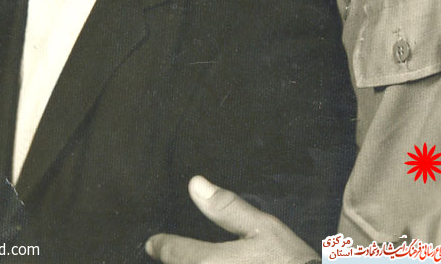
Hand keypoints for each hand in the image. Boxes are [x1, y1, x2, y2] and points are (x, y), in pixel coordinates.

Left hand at [145, 176, 319, 263]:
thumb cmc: (287, 262)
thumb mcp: (262, 227)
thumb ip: (226, 208)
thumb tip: (196, 185)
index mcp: (209, 263)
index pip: (175, 252)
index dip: (162, 245)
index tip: (153, 243)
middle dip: (175, 263)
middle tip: (171, 257)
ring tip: (186, 263)